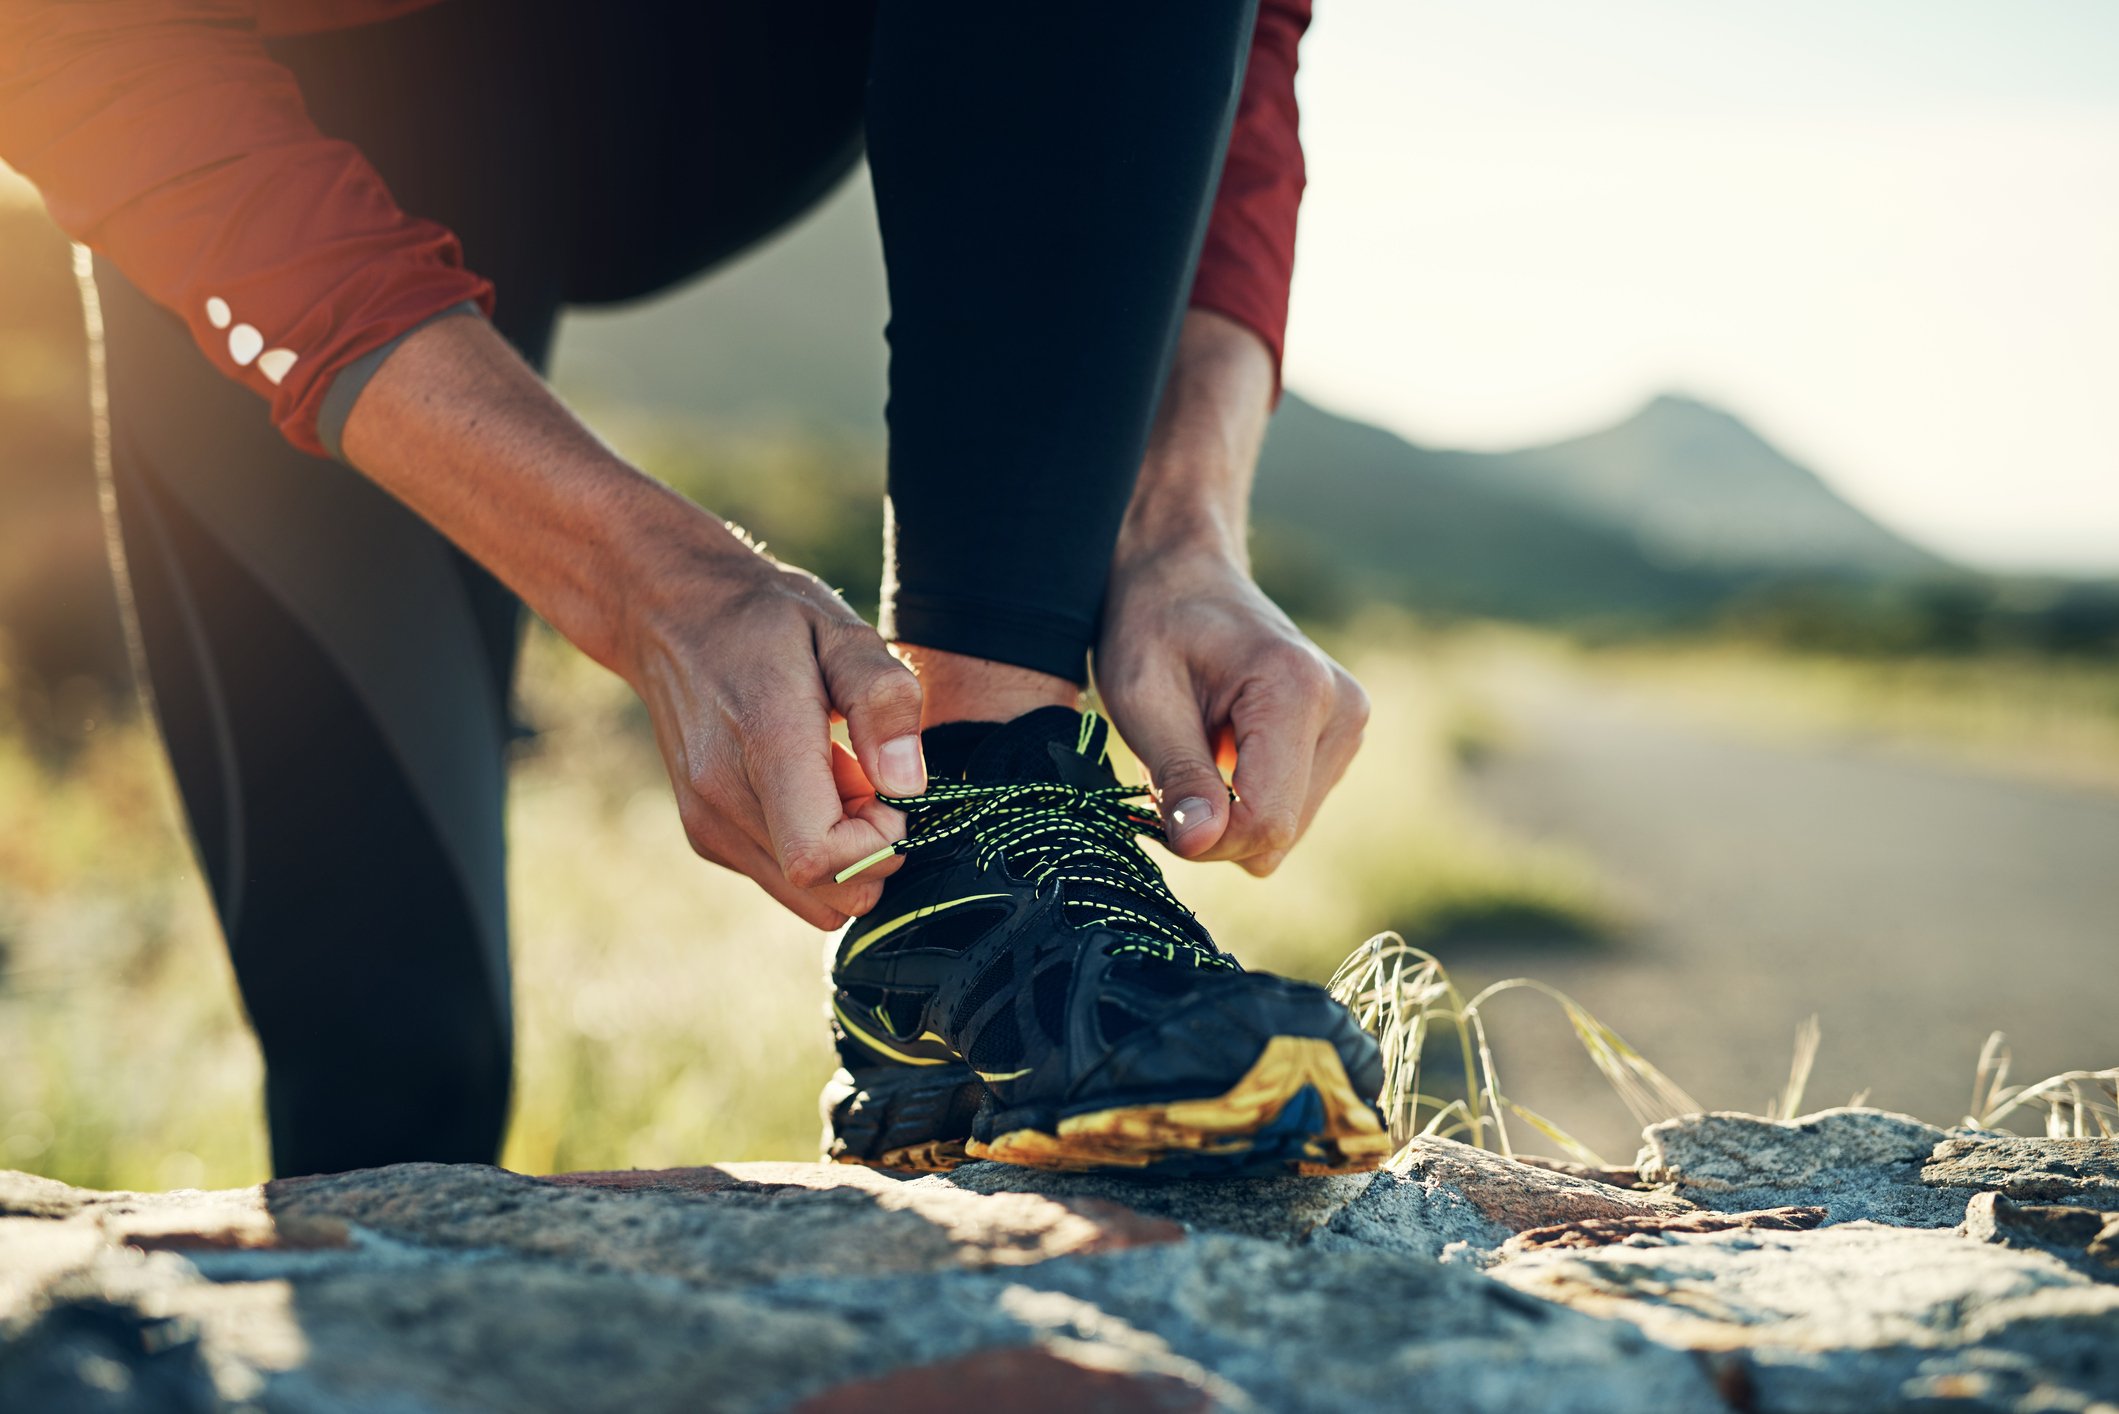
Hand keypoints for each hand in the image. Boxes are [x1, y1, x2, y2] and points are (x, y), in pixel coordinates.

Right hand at [619, 528, 928, 927]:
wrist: (670, 617)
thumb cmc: (765, 618)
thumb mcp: (840, 630)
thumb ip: (882, 700)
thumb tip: (907, 786)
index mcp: (763, 744)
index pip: (821, 857)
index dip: (878, 842)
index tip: (889, 789)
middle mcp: (723, 799)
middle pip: (826, 893)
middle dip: (870, 852)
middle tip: (866, 779)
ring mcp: (708, 825)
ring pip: (809, 899)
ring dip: (843, 854)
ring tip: (835, 778)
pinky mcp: (707, 837)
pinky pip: (783, 880)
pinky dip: (811, 848)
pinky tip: (805, 785)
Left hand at [1093, 308, 1365, 874]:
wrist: (1181, 572)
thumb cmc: (1152, 622)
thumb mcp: (1144, 697)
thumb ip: (1178, 774)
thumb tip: (1200, 845)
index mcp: (1297, 690)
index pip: (1266, 820)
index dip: (1204, 837)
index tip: (1155, 809)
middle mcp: (1343, 708)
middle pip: (1278, 832)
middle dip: (1214, 824)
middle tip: (1167, 770)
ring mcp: (1350, 724)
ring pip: (1284, 830)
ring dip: (1227, 811)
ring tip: (1195, 748)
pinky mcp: (1342, 738)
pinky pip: (1289, 811)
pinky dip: (1244, 797)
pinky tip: (1220, 749)